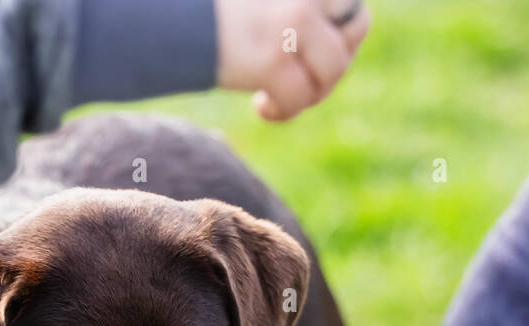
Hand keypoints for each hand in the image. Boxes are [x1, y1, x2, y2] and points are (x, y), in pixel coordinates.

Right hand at [215, 0, 370, 121]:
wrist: (173, 23)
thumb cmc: (215, 15)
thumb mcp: (266, 6)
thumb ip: (298, 12)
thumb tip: (342, 40)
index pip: (352, 6)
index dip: (343, 35)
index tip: (314, 56)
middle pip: (354, 33)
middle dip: (333, 64)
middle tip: (302, 81)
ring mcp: (293, 23)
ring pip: (334, 69)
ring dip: (312, 92)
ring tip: (276, 95)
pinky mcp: (273, 58)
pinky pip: (300, 98)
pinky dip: (283, 111)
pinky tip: (260, 109)